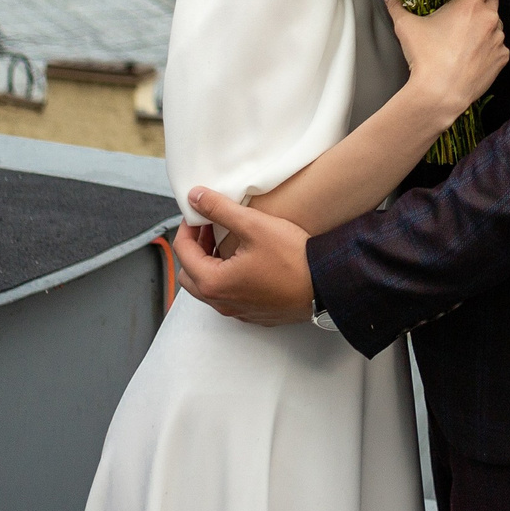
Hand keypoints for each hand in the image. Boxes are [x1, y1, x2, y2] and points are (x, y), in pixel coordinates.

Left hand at [177, 187, 315, 325]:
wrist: (326, 284)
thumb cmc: (292, 258)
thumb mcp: (254, 225)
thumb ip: (219, 209)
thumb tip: (195, 196)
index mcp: (214, 283)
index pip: (183, 252)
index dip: (188, 227)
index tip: (199, 212)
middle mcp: (221, 303)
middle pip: (190, 274)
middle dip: (195, 248)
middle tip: (210, 228)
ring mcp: (238, 311)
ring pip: (209, 287)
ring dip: (210, 263)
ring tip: (228, 241)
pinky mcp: (254, 314)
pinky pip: (229, 296)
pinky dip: (227, 277)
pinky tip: (246, 261)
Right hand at [386, 0, 507, 125]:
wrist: (440, 94)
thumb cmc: (425, 58)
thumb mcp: (406, 27)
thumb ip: (396, 5)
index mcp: (470, 5)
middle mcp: (489, 18)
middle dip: (482, 0)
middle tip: (464, 9)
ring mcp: (498, 39)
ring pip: (495, 23)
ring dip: (484, 25)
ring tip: (464, 38)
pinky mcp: (502, 58)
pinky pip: (498, 46)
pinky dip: (488, 47)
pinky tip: (471, 55)